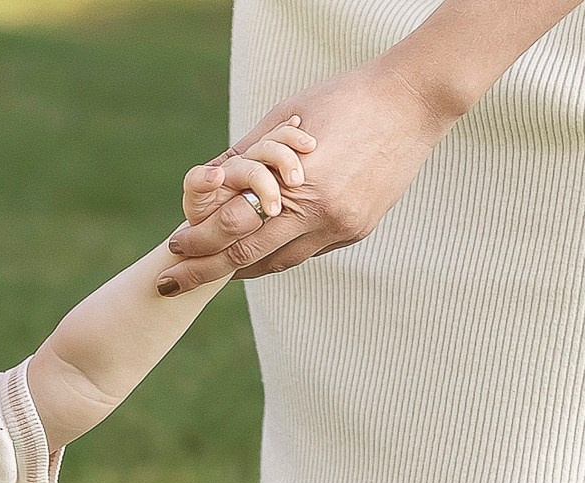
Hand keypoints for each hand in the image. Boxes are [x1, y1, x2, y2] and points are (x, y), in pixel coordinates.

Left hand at [161, 59, 454, 287]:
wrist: (413, 101)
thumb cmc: (344, 98)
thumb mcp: (285, 117)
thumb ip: (245, 154)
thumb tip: (206, 180)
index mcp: (296, 184)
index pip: (232, 227)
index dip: (198, 243)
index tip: (172, 250)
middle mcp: (319, 214)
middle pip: (248, 256)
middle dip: (205, 271)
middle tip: (172, 281)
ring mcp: (342, 227)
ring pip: (280, 262)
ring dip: (242, 268)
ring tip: (213, 270)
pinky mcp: (359, 229)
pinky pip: (309, 251)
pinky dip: (280, 253)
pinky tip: (260, 252)